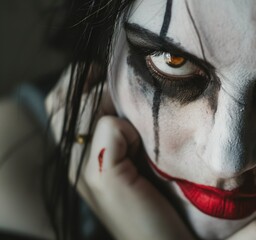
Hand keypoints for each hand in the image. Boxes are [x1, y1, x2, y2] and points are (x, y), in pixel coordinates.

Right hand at [45, 68, 193, 239]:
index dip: (82, 82)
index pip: (59, 100)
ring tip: (136, 130)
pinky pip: (107, 126)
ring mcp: (82, 168)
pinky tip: (141, 149)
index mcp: (76, 153)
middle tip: (123, 100)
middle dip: (93, 88)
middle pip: (61, 100)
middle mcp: (72, 159)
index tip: (112, 82)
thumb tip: (117, 96)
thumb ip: (118, 126)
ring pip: (83, 107)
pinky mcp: (102, 174)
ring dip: (111, 105)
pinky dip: (128, 129)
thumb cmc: (155, 200)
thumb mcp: (134, 154)